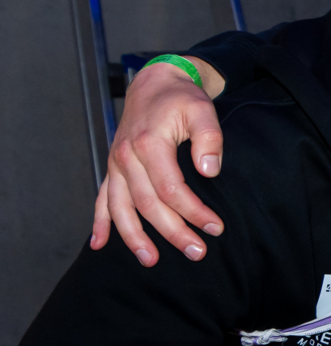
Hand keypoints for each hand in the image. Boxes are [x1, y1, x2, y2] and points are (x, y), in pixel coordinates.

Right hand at [89, 58, 227, 265]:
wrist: (155, 84)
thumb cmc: (182, 98)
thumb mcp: (203, 110)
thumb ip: (209, 138)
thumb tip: (209, 171)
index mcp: (149, 145)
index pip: (172, 189)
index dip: (194, 212)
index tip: (216, 228)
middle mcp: (126, 157)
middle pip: (148, 205)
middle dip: (172, 232)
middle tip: (197, 253)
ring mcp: (116, 164)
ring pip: (121, 208)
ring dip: (134, 237)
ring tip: (151, 261)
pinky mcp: (113, 168)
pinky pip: (102, 199)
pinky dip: (100, 222)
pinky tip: (99, 244)